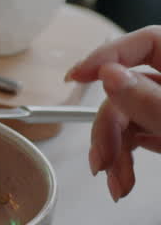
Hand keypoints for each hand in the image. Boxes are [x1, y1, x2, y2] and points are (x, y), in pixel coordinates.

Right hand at [66, 26, 160, 199]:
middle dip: (108, 129)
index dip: (107, 55)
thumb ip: (149, 100)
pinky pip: (137, 135)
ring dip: (113, 152)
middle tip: (100, 159)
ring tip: (116, 182)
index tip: (75, 76)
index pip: (146, 42)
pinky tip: (123, 180)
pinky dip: (125, 159)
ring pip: (127, 117)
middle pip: (126, 89)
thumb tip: (108, 74)